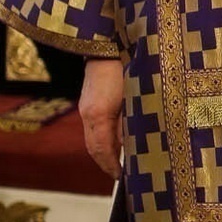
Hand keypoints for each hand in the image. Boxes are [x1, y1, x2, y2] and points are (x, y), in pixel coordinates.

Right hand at [80, 56, 124, 177]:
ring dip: (103, 153)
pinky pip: (93, 128)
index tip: (121, 177)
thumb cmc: (129, 69)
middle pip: (93, 147)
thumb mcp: (136, 98)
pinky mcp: (88, 102)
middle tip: (119, 175)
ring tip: (116, 163)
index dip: (111, 166)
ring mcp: (86, 107)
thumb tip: (130, 145)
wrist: (109, 45)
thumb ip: (132, 122)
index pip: (102, 150)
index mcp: (99, 114)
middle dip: (105, 163)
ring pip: (91, 138)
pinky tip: (114, 143)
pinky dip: (101, 140)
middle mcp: (88, 113)